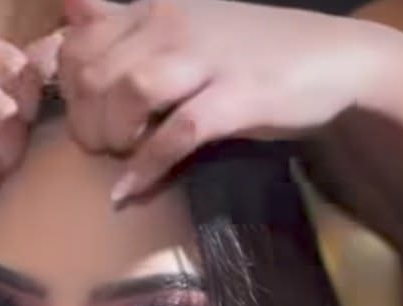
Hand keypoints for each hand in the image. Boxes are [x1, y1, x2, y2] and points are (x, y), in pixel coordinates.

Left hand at [58, 0, 399, 200]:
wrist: (334, 59)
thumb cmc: (252, 51)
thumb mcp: (186, 27)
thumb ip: (129, 23)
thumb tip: (71, 7)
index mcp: (156, 9)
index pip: (80, 40)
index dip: (68, 88)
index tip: (85, 116)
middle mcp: (175, 24)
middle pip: (96, 71)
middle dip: (87, 121)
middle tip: (104, 148)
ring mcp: (207, 59)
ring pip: (130, 93)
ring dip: (115, 137)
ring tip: (122, 158)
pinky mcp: (236, 98)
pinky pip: (176, 134)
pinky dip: (147, 166)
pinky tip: (131, 190)